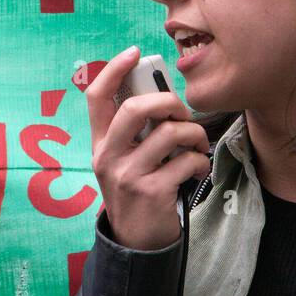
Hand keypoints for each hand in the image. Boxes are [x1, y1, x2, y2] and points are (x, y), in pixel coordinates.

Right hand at [85, 47, 210, 249]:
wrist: (136, 243)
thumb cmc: (136, 191)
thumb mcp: (122, 161)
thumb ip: (133, 133)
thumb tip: (162, 96)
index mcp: (99, 144)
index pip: (96, 97)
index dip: (113, 69)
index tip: (134, 52)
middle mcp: (108, 157)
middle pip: (136, 108)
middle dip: (168, 101)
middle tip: (182, 113)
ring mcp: (129, 175)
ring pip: (169, 133)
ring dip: (194, 134)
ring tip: (198, 144)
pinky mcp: (153, 191)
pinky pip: (186, 160)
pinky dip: (200, 161)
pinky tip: (198, 168)